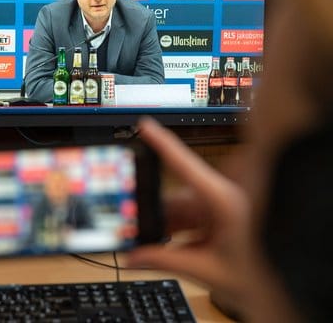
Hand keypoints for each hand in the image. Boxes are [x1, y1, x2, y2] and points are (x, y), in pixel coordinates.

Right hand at [127, 117, 297, 321]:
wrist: (281, 289)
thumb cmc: (261, 277)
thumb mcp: (207, 271)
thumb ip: (165, 262)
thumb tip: (134, 257)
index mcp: (227, 203)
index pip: (188, 166)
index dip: (164, 143)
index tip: (146, 126)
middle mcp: (225, 198)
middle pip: (178, 196)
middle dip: (158, 213)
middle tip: (138, 230)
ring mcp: (224, 207)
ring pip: (183, 207)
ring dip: (168, 225)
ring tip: (154, 245)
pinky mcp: (222, 216)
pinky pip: (192, 216)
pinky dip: (179, 229)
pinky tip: (172, 245)